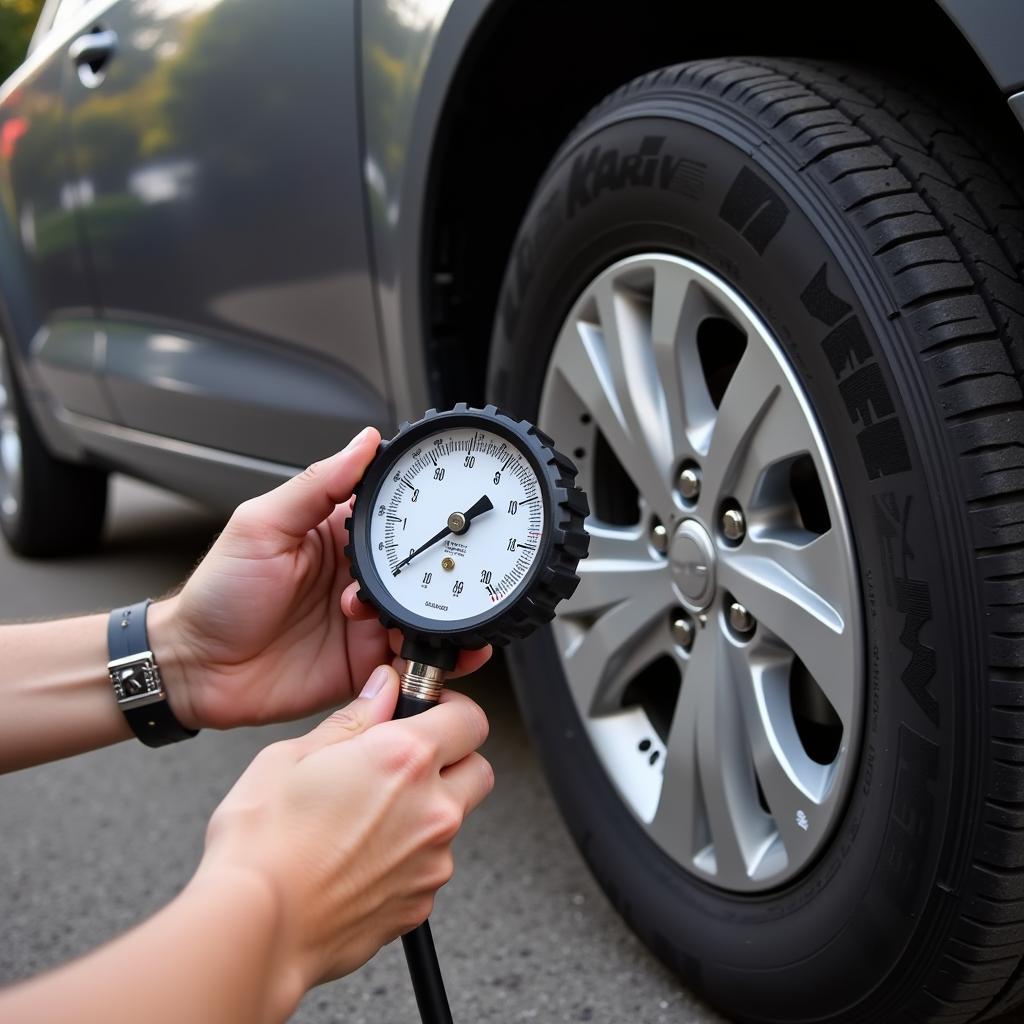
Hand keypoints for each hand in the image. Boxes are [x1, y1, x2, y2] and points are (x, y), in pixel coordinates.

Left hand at [153, 428, 490, 730]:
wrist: (195, 670)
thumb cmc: (218, 594)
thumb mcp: (261, 526)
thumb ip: (317, 486)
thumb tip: (363, 441)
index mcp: (338, 535)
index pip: (395, 513)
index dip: (426, 510)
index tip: (452, 507)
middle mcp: (359, 577)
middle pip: (423, 566)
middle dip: (445, 568)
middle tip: (453, 572)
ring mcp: (365, 622)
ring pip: (425, 613)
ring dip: (442, 614)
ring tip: (444, 614)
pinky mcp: (365, 663)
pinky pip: (412, 659)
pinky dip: (438, 657)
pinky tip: (446, 651)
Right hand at [194, 666, 492, 999]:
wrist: (253, 932)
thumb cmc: (262, 847)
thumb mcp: (292, 757)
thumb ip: (353, 720)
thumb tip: (381, 692)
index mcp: (404, 759)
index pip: (470, 718)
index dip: (451, 710)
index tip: (430, 714)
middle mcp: (431, 809)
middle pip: (478, 770)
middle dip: (452, 761)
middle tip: (407, 763)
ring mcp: (431, 861)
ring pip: (454, 821)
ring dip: (427, 812)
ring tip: (367, 818)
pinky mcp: (420, 904)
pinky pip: (430, 866)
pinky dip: (409, 858)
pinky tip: (360, 857)